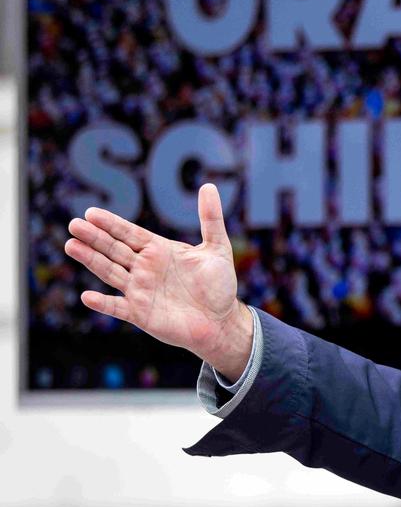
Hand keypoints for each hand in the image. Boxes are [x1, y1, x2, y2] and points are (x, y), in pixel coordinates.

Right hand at [63, 183, 253, 379]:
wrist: (222, 321)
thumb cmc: (220, 285)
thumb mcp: (217, 248)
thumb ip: (210, 219)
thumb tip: (209, 186)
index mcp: (159, 251)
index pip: (130, 234)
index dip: (111, 224)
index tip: (91, 212)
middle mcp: (145, 268)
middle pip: (114, 249)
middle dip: (95, 237)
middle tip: (74, 224)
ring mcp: (140, 291)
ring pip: (110, 272)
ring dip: (91, 260)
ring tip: (71, 245)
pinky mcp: (141, 314)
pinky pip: (118, 308)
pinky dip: (103, 303)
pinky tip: (87, 296)